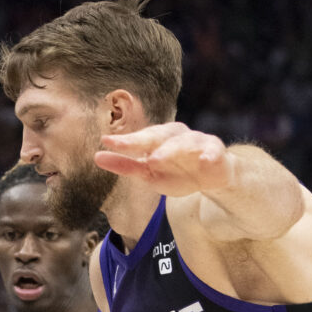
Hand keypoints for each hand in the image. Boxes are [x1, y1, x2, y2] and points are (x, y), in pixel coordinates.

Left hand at [94, 122, 232, 196]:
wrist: (211, 176)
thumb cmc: (176, 171)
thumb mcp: (148, 173)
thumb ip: (125, 166)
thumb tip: (96, 157)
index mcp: (158, 139)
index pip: (139, 139)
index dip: (124, 141)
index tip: (105, 141)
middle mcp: (176, 136)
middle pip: (159, 135)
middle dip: (142, 140)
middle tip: (125, 146)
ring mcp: (196, 142)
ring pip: (184, 142)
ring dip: (170, 150)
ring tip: (155, 158)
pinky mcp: (215, 151)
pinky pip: (213, 152)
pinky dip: (209, 155)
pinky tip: (205, 161)